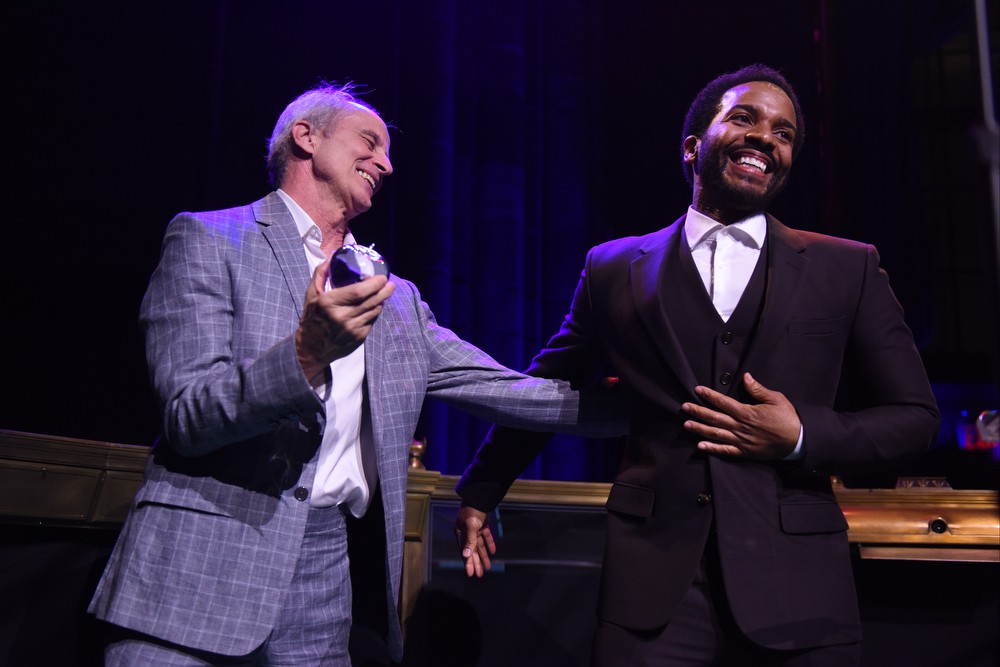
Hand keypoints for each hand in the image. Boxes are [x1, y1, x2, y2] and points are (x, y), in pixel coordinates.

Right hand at [295, 258, 394, 382]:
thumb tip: (334, 255)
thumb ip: (321, 273)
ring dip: (381, 300)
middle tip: (390, 284)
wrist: (312, 348)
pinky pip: (372, 320)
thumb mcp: (311, 293)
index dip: (374, 284)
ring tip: (384, 292)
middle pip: (371, 301)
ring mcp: (352, 329)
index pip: (358, 291)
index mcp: (329, 303)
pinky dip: (374, 312)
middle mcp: (342, 316)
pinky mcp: (359, 338)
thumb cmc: (312, 317)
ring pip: (374, 310)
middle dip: (384, 291)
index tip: (381, 277)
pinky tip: (373, 306)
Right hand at [455, 505, 495, 577]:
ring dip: (484, 555)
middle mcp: (466, 532)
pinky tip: (493, 551)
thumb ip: (469, 541)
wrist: (481, 495)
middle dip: (476, 562)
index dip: (468, 563)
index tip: (471, 574)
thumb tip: (465, 555)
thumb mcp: (471, 526)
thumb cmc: (473, 510)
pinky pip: (486, 536)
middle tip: (480, 575)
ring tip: (488, 567)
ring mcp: (474, 528)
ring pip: (479, 545)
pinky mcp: (482, 524)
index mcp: (460, 533)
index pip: (465, 552)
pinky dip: (489, 543)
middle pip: (472, 550)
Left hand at [681, 373, 799, 459]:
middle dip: (698, 412)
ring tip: (686, 424)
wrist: (798, 441)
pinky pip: (726, 451)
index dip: (709, 395)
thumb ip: (758, 389)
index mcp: (747, 412)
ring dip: (700, 429)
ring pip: (716, 434)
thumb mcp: (776, 399)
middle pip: (715, 418)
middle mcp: (741, 427)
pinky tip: (701, 446)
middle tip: (684, 407)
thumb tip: (745, 377)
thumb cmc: (788, 418)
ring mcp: (741, 441)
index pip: (723, 402)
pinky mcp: (745, 452)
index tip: (697, 390)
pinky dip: (712, 448)